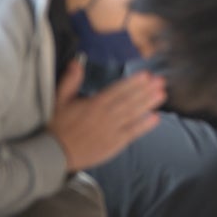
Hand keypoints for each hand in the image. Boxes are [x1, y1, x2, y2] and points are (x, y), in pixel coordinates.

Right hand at [47, 59, 164, 171]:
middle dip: (146, 90)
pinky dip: (144, 126)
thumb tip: (76, 62)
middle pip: (129, 101)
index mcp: (93, 104)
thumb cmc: (57, 126)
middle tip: (161, 81)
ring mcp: (110, 131)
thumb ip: (70, 80)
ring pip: (132, 115)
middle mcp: (104, 117)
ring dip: (148, 104)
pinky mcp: (113, 145)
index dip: (132, 82)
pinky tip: (155, 118)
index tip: (146, 75)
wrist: (54, 155)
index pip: (117, 90)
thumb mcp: (59, 100)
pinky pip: (131, 133)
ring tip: (162, 95)